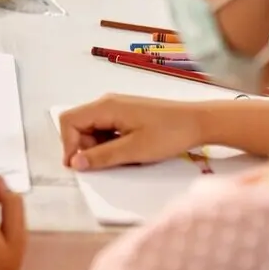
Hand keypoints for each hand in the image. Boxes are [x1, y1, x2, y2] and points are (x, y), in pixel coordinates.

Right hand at [58, 94, 208, 169]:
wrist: (199, 122)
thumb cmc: (169, 133)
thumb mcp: (134, 150)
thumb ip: (102, 156)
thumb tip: (75, 163)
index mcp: (106, 106)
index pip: (70, 121)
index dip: (68, 144)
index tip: (78, 166)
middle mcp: (107, 103)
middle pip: (79, 125)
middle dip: (84, 147)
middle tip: (104, 163)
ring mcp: (117, 108)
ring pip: (92, 129)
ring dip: (98, 147)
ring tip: (121, 158)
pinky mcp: (126, 115)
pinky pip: (106, 129)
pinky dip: (109, 143)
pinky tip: (127, 151)